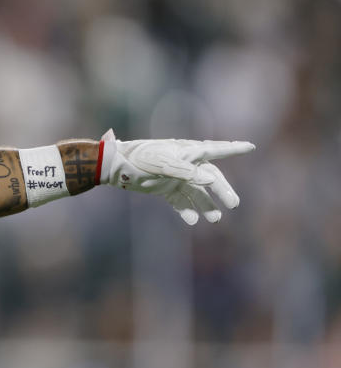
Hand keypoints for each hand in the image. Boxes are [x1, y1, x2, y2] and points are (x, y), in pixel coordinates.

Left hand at [98, 129, 254, 224]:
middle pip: (210, 177)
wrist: (117, 167)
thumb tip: (211, 179)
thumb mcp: (163, 164)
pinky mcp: (165, 188)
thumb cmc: (141, 159)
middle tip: (233, 204)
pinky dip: (186, 210)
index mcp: (187, 152)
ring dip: (206, 205)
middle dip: (223, 190)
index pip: (215, 150)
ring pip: (197, 192)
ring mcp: (176, 177)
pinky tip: (191, 220)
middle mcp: (185, 164)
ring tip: (214, 219)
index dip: (233, 148)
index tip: (251, 146)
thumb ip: (187, 171)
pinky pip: (180, 201)